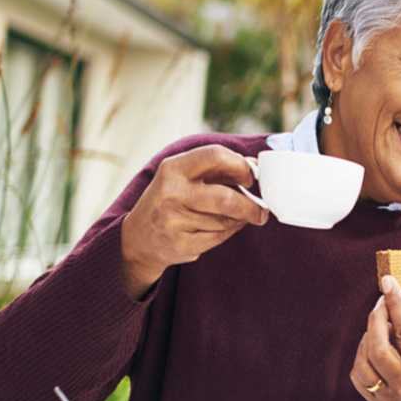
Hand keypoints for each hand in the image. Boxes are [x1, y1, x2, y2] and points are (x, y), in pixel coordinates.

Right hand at [121, 145, 267, 298]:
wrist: (138, 238)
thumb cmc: (172, 199)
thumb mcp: (185, 176)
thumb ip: (219, 168)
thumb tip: (256, 166)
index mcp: (173, 168)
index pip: (215, 155)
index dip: (241, 166)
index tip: (251, 178)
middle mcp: (171, 193)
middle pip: (226, 199)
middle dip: (251, 207)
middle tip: (262, 210)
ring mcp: (174, 221)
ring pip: (226, 220)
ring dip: (240, 219)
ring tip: (240, 216)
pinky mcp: (181, 245)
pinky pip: (220, 237)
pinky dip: (230, 232)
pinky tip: (226, 227)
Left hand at [351, 276, 400, 400]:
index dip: (395, 304)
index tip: (389, 281)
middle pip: (379, 349)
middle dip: (376, 319)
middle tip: (382, 303)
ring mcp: (390, 399)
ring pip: (363, 362)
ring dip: (368, 338)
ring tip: (383, 329)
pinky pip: (357, 375)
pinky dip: (363, 355)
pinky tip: (376, 349)